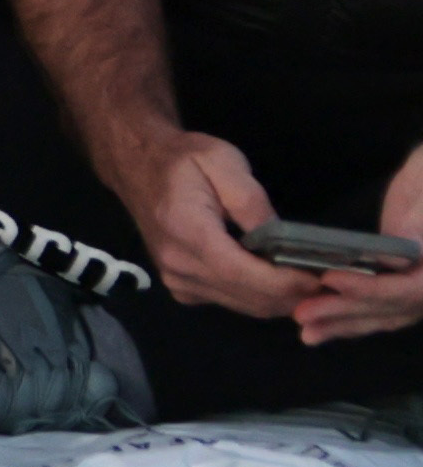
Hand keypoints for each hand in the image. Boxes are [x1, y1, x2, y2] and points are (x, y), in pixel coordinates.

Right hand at [105, 129, 304, 323]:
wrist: (137, 165)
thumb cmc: (182, 159)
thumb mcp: (222, 162)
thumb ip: (251, 202)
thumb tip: (280, 242)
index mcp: (188, 233)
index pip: (246, 275)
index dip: (289, 284)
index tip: (324, 279)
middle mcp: (179, 266)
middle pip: (251, 299)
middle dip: (295, 296)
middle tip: (330, 284)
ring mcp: (178, 280)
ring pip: (245, 307)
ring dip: (281, 301)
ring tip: (311, 282)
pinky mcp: (182, 287)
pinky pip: (231, 303)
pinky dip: (260, 298)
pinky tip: (276, 279)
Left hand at [293, 147, 422, 347]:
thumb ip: (417, 221)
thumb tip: (406, 252)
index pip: (408, 289)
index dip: (371, 288)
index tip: (332, 280)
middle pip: (391, 308)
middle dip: (345, 312)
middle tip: (303, 314)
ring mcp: (417, 290)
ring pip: (382, 316)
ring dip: (343, 325)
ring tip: (307, 332)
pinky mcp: (399, 288)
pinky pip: (377, 311)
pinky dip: (349, 320)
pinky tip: (321, 328)